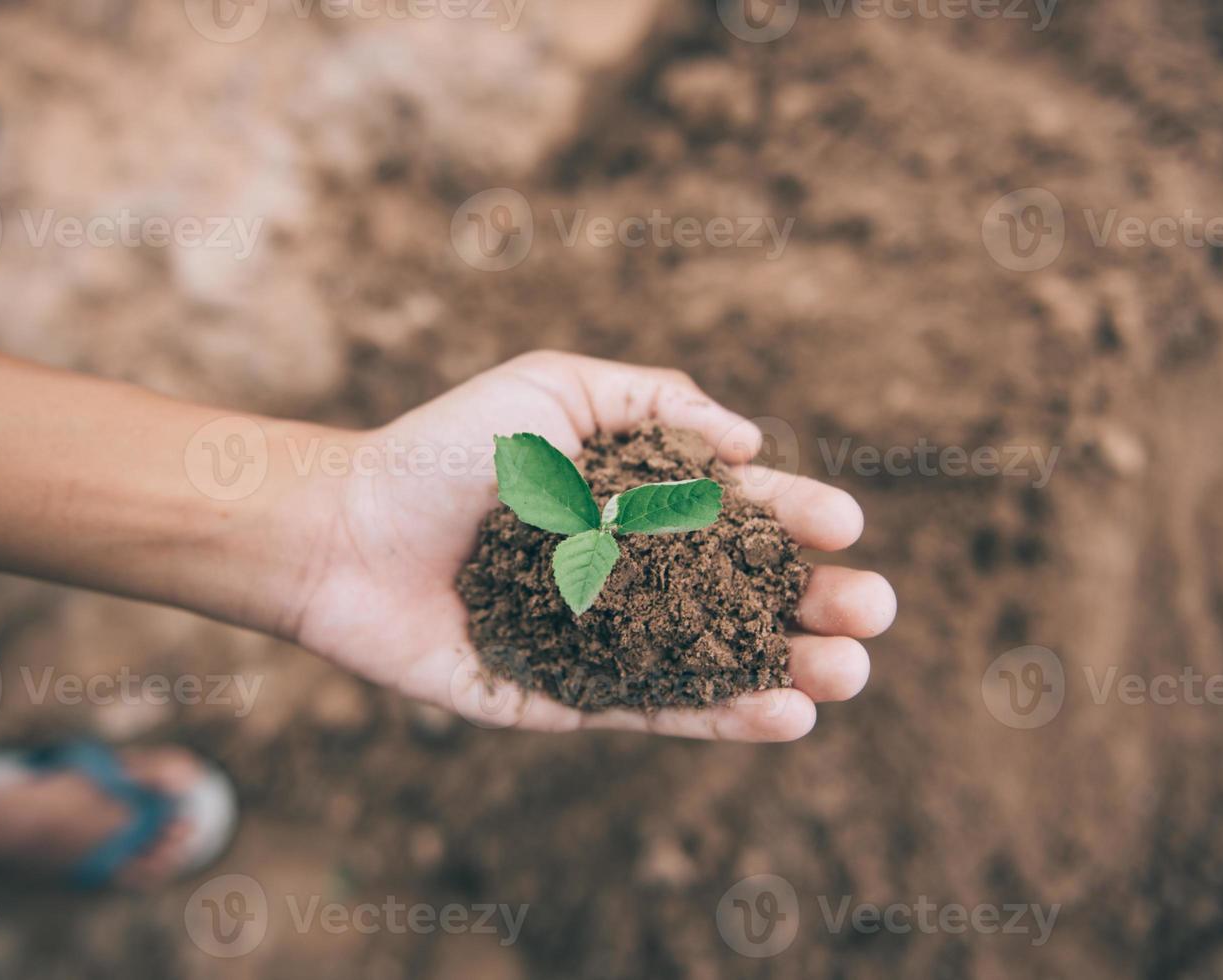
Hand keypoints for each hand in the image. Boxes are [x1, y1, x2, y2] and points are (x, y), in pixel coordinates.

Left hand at [282, 351, 895, 741]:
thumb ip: (654, 401)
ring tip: (851, 672)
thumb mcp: (553, 389)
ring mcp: (606, 639)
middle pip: (744, 593)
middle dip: (816, 601)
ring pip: (717, 660)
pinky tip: (784, 714)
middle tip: (876, 610)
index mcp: (632, 498)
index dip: (795, 516)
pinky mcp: (570, 699)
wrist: (346, 531)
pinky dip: (722, 718)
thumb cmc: (445, 451)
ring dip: (791, 669)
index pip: (736, 511)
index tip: (847, 524)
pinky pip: (658, 713)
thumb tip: (749, 441)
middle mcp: (629, 572)